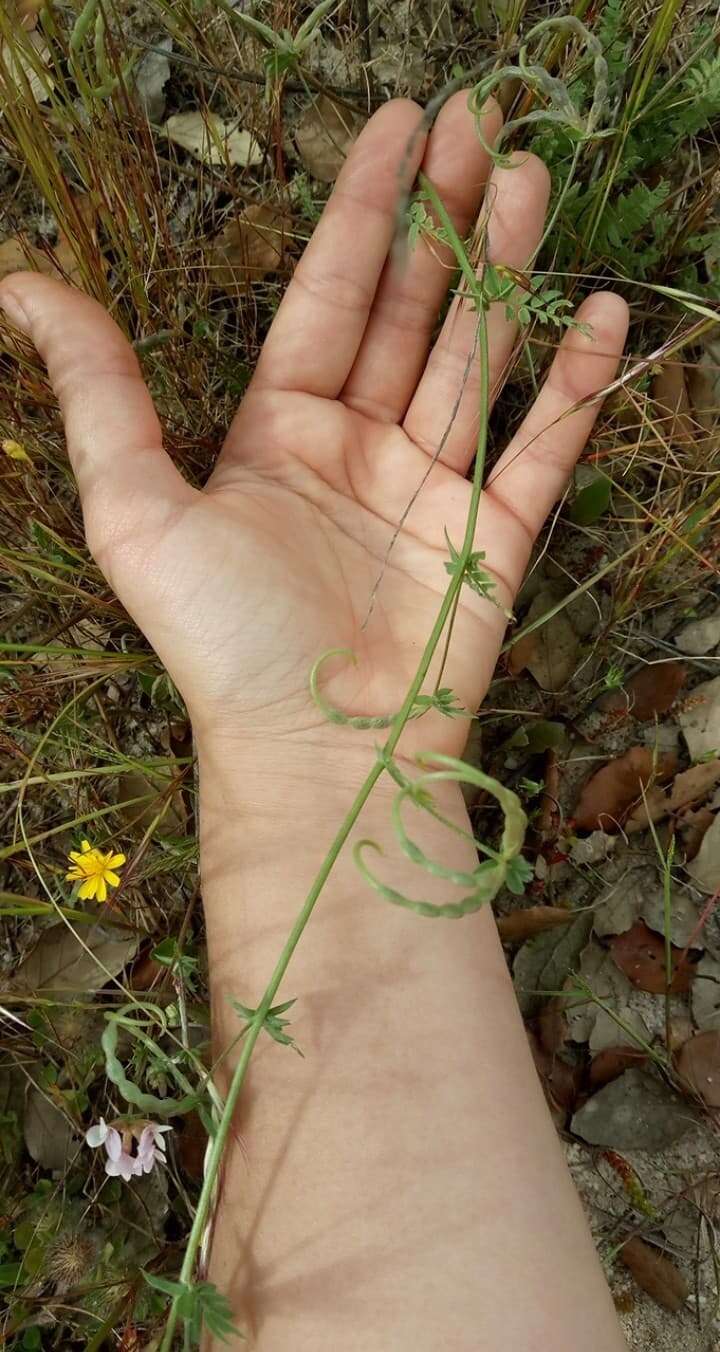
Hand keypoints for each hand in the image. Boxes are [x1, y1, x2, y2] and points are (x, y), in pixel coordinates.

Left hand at [0, 94, 627, 761]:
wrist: (320, 760)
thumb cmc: (222, 641)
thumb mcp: (136, 508)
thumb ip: (100, 391)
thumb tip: (21, 282)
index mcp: (280, 432)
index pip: (331, 296)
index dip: (367, 209)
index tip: (404, 126)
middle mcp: (358, 451)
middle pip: (414, 313)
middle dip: (448, 219)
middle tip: (484, 124)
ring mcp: (430, 492)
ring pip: (479, 361)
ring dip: (508, 275)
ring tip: (535, 182)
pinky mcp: (494, 539)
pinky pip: (541, 448)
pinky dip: (574, 386)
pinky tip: (599, 314)